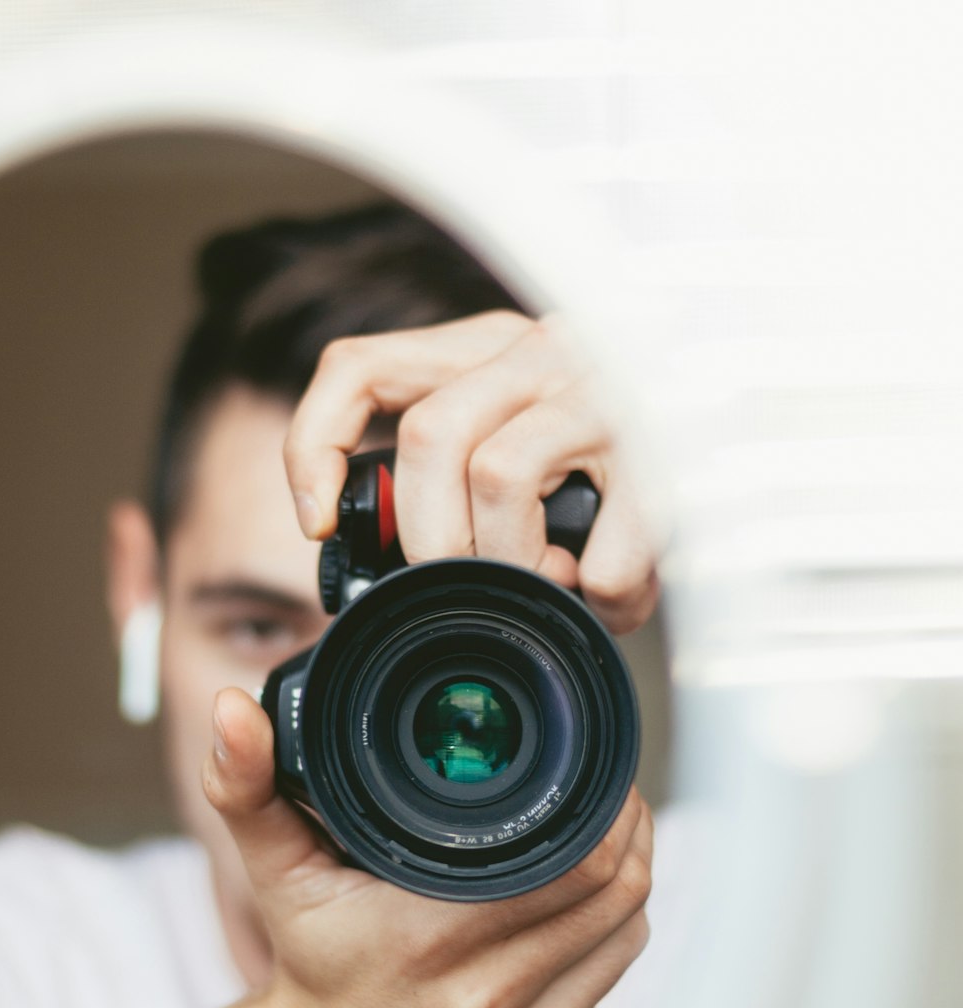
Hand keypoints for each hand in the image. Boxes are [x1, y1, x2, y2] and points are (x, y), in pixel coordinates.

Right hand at [203, 687, 651, 1007]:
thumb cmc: (307, 974)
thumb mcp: (275, 876)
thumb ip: (248, 786)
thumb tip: (230, 709)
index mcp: (431, 943)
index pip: (577, 865)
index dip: (608, 810)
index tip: (601, 774)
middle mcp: (484, 1005)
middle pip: (615, 900)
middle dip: (629, 839)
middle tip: (613, 800)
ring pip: (620, 946)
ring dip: (625, 892)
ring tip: (604, 852)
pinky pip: (601, 997)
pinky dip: (597, 954)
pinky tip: (571, 926)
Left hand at [283, 311, 658, 634]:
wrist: (753, 417)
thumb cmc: (622, 455)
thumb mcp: (525, 436)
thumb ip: (453, 474)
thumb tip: (382, 555)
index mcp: (487, 349)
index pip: (362, 367)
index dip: (319, 446)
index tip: (319, 521)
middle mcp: (540, 351)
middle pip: (429, 437)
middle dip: (427, 538)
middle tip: (458, 582)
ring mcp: (604, 392)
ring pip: (498, 473)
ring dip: (506, 556)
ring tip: (543, 581)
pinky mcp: (662, 449)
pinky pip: (600, 544)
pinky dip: (597, 591)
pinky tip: (609, 590)